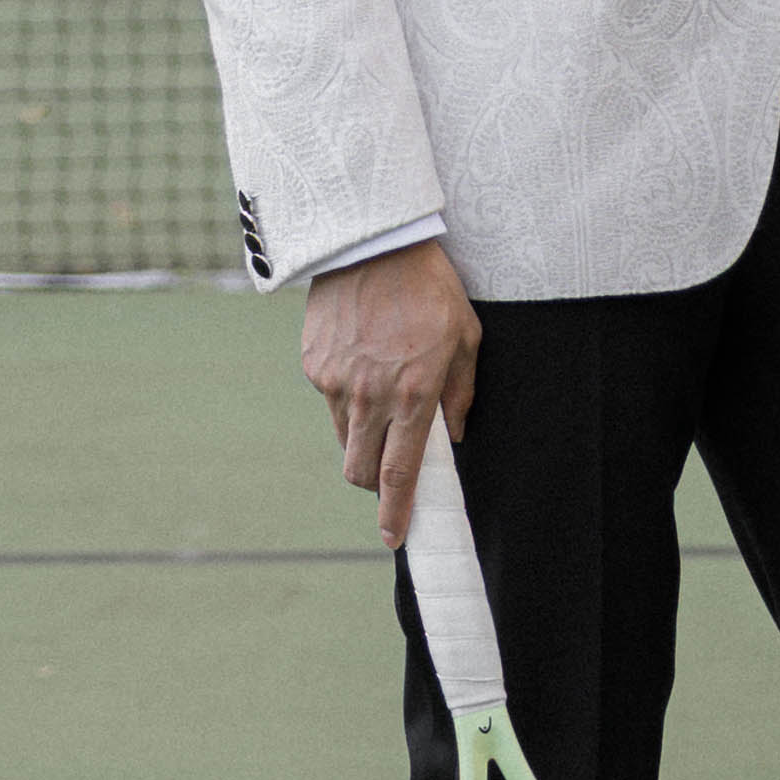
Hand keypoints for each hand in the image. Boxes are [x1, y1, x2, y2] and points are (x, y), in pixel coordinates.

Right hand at [300, 240, 481, 537]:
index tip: (394, 538)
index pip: (399, 472)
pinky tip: (364, 361)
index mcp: (414, 394)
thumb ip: (461, 394)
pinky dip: (348, 398)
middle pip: (359, 469)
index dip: (396, 512)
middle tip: (390, 470)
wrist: (374, 241)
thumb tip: (452, 437)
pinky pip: (330, 399)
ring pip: (343, 437)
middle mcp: (369, 395)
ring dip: (362, 438)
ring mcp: (335, 380)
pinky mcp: (313, 363)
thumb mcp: (466, 338)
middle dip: (374, 484)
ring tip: (384, 398)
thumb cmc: (431, 288)